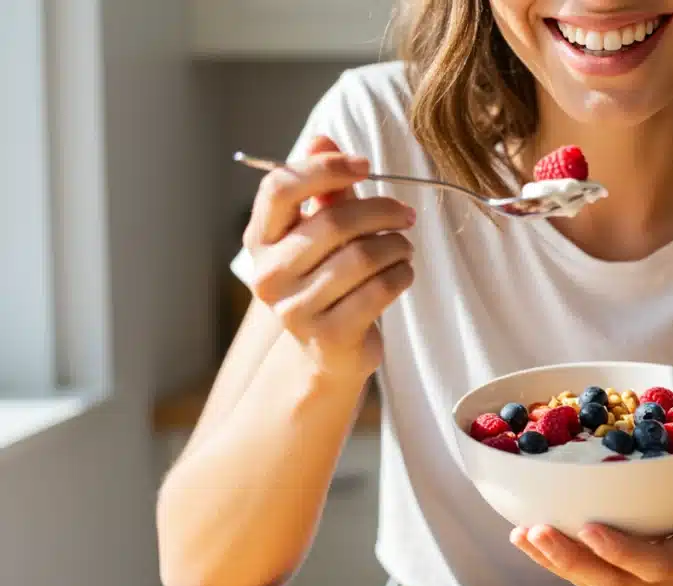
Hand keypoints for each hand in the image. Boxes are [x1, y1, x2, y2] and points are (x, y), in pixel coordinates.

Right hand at [244, 136, 415, 380]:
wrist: (328, 354)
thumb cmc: (327, 282)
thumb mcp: (321, 233)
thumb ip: (323, 189)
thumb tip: (321, 137)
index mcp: (259, 240)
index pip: (280, 188)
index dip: (325, 168)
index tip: (364, 164)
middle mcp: (268, 274)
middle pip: (334, 222)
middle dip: (381, 211)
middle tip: (406, 214)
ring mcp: (295, 309)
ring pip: (363, 257)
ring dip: (397, 246)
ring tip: (403, 248)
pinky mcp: (329, 335)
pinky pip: (380, 289)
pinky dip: (402, 275)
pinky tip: (402, 273)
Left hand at [511, 452, 672, 585]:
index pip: (660, 562)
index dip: (623, 552)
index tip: (589, 527)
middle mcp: (668, 575)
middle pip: (615, 580)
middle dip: (572, 560)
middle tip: (537, 530)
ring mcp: (644, 576)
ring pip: (595, 580)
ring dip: (554, 560)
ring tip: (521, 533)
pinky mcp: (624, 567)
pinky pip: (587, 569)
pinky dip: (555, 554)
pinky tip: (525, 532)